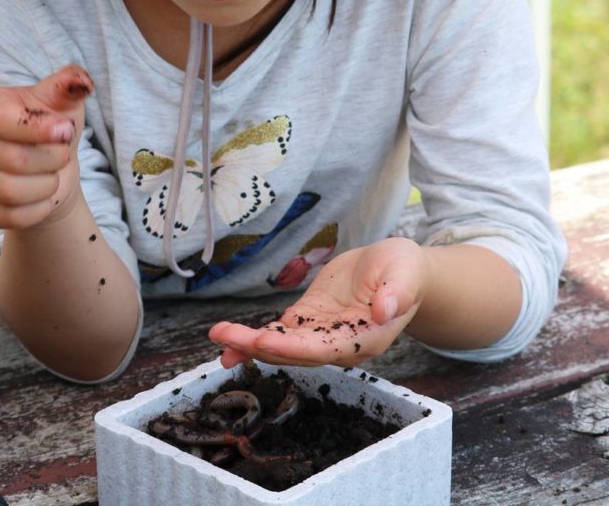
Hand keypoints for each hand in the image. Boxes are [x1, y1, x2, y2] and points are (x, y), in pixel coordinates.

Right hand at [0, 65, 92, 229]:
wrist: (47, 166)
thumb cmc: (53, 126)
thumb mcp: (62, 103)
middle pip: (14, 161)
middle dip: (52, 160)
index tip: (66, 130)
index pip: (4, 121)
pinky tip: (44, 197)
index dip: (42, 130)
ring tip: (53, 175)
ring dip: (47, 186)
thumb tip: (82, 81)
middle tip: (62, 155)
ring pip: (11, 192)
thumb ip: (70, 85)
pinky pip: (9, 217)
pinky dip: (37, 210)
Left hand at [209, 237, 429, 367]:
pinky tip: (226, 343)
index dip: (295, 348)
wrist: (396, 270)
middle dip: (259, 347)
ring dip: (248, 345)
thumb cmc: (405, 271)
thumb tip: (384, 310)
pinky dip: (252, 339)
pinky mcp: (307, 321)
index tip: (265, 340)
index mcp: (365, 338)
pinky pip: (278, 333)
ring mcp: (320, 335)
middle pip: (296, 352)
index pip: (325, 348)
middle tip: (226, 339)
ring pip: (281, 346)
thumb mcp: (405, 273)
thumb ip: (397, 293)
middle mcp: (339, 345)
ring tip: (218, 337)